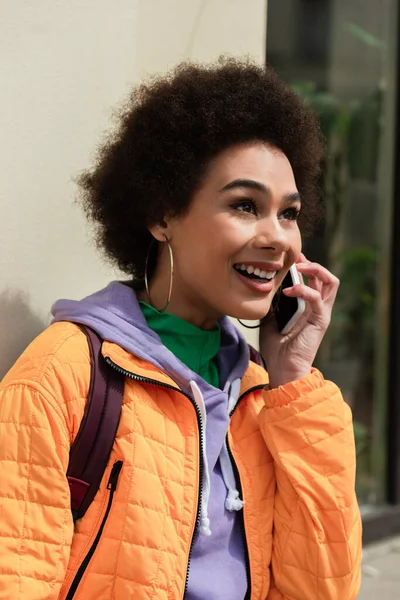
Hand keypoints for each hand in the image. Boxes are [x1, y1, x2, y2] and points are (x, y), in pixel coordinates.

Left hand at [259, 254, 338, 388]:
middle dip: (312, 263)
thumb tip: (261, 288)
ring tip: (299, 267)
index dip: (304, 265)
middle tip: (296, 259)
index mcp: (308, 306)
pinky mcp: (320, 320)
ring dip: (315, 270)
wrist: (283, 369)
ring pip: (331, 282)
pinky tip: (289, 290)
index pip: (314, 279)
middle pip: (327, 277)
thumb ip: (271, 303)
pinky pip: (317, 298)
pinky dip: (304, 289)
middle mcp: (318, 307)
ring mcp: (321, 313)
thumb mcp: (269, 319)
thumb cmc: (277, 347)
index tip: (289, 258)